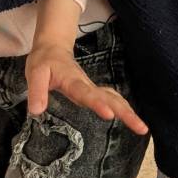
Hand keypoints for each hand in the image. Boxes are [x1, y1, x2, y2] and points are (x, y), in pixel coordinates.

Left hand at [25, 41, 148, 135]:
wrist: (54, 48)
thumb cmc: (44, 62)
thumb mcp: (34, 74)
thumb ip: (36, 92)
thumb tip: (36, 112)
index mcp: (73, 81)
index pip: (86, 93)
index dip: (97, 103)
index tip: (109, 114)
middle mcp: (87, 85)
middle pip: (110, 98)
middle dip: (126, 113)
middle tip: (141, 128)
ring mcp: (94, 88)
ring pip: (116, 99)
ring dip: (129, 113)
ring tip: (142, 128)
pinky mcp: (96, 92)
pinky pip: (114, 100)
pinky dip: (125, 109)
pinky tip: (132, 119)